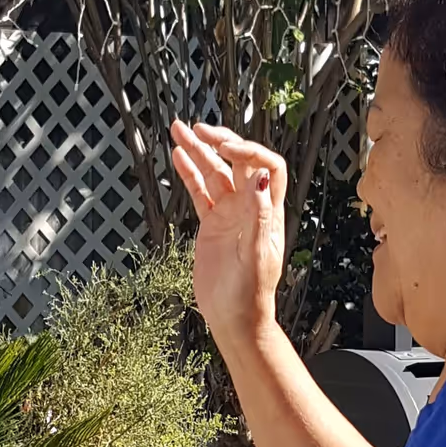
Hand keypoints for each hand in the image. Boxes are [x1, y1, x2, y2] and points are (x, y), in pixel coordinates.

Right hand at [169, 119, 287, 348]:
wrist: (234, 318)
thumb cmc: (250, 294)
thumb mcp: (256, 255)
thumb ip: (258, 215)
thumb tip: (260, 176)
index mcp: (267, 211)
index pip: (267, 166)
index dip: (249, 151)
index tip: (225, 148)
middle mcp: (250, 206)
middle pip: (238, 162)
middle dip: (220, 141)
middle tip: (199, 128)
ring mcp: (230, 213)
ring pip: (214, 172)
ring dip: (199, 151)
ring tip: (179, 130)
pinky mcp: (211, 223)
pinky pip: (200, 191)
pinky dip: (189, 173)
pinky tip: (178, 156)